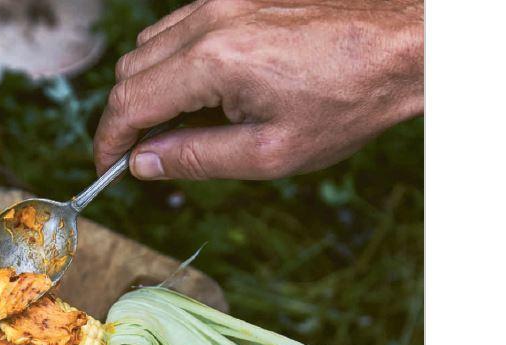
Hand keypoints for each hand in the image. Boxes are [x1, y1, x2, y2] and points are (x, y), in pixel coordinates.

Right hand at [94, 0, 422, 180]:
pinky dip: (180, 62)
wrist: (397, 51)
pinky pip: (185, 27)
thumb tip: (143, 164)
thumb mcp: (272, 153)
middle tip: (148, 155)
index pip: (131, 101)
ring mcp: (223, 0)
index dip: (110, 140)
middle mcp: (210, 19)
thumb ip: (198, 158)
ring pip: (153, 44)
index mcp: (214, 59)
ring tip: (189, 127)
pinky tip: (214, 93)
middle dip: (130, 115)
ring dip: (155, 87)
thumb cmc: (347, 103)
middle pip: (133, 69)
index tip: (108, 167)